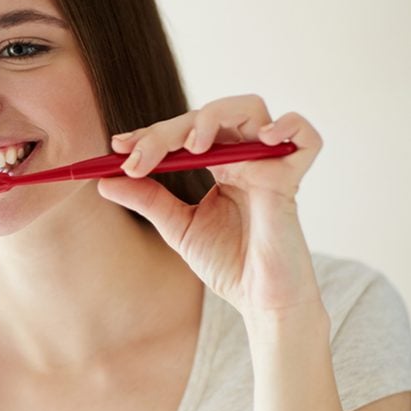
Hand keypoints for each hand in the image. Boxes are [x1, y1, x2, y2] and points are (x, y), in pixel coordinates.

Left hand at [98, 95, 323, 317]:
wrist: (259, 301)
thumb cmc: (227, 263)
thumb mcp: (177, 227)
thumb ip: (147, 200)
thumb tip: (105, 180)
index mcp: (220, 165)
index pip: (184, 132)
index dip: (151, 134)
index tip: (117, 147)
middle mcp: (244, 158)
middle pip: (208, 116)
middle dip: (166, 132)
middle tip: (137, 157)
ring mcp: (268, 165)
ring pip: (249, 109)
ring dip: (213, 118)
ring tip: (191, 147)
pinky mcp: (291, 181)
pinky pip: (305, 138)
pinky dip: (288, 127)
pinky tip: (261, 139)